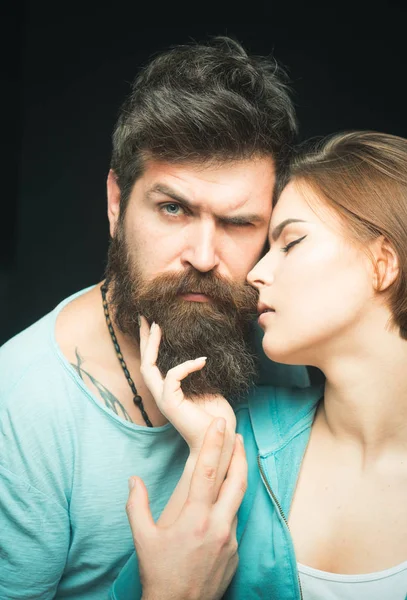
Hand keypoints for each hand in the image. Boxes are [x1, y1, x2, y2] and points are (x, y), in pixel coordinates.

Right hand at [127, 418, 246, 599]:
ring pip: (238, 500)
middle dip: (239, 454)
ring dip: (237, 478)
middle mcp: (218, 526)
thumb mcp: (142, 538)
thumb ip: (137, 505)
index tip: (220, 424)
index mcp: (195, 518)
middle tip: (238, 435)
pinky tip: (221, 505)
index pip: (208, 471)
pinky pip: (235, 522)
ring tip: (235, 461)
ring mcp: (231, 540)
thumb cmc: (159, 573)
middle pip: (236, 481)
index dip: (215, 444)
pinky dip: (230, 507)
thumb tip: (134, 479)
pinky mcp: (237, 552)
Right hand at [139, 317, 235, 458]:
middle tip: (144, 317)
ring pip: (148, 367)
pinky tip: (202, 360)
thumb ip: (199, 374)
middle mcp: (162, 394)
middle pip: (145, 362)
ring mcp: (164, 399)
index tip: (154, 324)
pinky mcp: (170, 403)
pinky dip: (187, 366)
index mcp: (169, 391)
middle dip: (143, 339)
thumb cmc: (216, 416)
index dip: (152, 344)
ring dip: (151, 345)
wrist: (220, 437)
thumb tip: (201, 354)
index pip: (155, 364)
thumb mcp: (208, 387)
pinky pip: (173, 376)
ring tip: (157, 326)